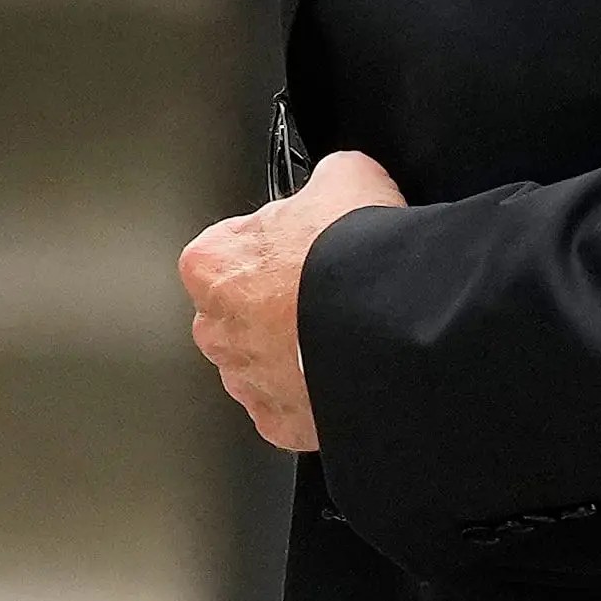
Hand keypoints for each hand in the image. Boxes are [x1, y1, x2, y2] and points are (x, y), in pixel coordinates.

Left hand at [180, 148, 406, 451]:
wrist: (389, 327)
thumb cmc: (354, 258)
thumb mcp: (345, 178)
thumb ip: (325, 180)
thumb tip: (339, 179)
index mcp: (211, 264)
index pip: (229, 248)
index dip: (273, 244)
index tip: (300, 246)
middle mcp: (216, 327)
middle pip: (240, 312)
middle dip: (276, 305)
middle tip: (323, 293)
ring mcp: (247, 380)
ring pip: (262, 364)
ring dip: (293, 352)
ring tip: (339, 334)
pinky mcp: (281, 422)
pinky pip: (292, 407)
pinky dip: (314, 394)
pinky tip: (343, 372)